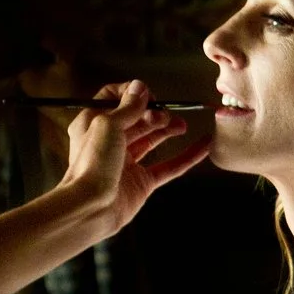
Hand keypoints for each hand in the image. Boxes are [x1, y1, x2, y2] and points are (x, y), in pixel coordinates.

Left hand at [60, 79, 209, 234]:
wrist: (91, 206)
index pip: (114, 100)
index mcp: (93, 124)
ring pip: (152, 140)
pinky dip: (187, 157)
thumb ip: (127, 107)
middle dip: (154, 113)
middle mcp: (109, 142)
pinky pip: (169, 167)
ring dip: (168, 129)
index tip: (147, 95)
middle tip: (165, 114)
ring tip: (182, 125)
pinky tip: (202, 147)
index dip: (132, 95)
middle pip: (137, 120)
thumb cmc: (91, 164)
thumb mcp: (107, 124)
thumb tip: (139, 87)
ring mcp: (126, 163)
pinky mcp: (142, 183)